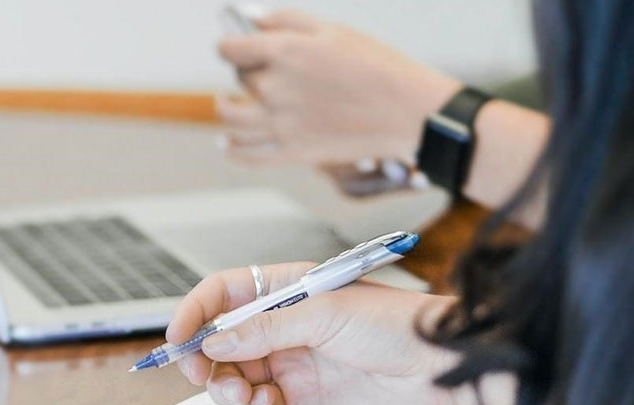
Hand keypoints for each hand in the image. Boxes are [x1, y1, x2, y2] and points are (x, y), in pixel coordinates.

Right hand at [167, 262, 496, 404]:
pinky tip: (259, 404)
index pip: (225, 293)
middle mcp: (283, 326)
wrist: (444, 370)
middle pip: (221, 339)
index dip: (196, 311)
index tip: (177, 335)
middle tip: (198, 372)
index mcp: (287, 289)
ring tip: (236, 391)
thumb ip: (265, 329)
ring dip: (223, 384)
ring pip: (233, 375)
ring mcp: (291, 364)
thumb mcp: (324, 314)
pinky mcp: (302, 401)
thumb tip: (215, 341)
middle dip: (202, 356)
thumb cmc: (398, 324)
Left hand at [216, 11, 460, 164]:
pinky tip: (228, 142)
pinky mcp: (291, 152)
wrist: (407, 111)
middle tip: (264, 69)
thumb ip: (287, 21)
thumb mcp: (333, 30)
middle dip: (247, 70)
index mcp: (284, 52)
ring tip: (228, 102)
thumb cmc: (376, 65)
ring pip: (231, 118)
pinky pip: (246, 155)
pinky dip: (232, 149)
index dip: (230, 44)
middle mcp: (275, 88)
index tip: (234, 45)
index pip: (230, 48)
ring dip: (226, 108)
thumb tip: (252, 21)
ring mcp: (281, 123)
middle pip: (240, 78)